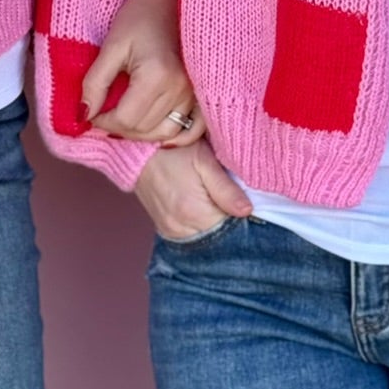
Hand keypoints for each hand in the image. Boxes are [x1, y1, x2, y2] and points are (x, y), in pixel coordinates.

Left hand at [82, 0, 196, 143]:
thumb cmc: (141, 15)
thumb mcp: (112, 45)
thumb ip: (95, 82)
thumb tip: (83, 115)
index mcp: (157, 76)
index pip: (125, 121)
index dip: (102, 120)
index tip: (92, 110)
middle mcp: (181, 89)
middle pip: (144, 130)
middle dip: (118, 127)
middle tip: (105, 111)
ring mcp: (195, 93)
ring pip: (164, 134)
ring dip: (140, 133)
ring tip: (126, 116)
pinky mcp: (202, 94)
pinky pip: (191, 130)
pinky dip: (172, 136)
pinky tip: (155, 129)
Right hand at [135, 139, 253, 240]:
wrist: (138, 150)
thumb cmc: (174, 149)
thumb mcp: (204, 160)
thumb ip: (225, 188)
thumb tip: (247, 211)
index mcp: (194, 212)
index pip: (232, 230)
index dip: (245, 219)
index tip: (251, 205)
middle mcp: (180, 228)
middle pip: (219, 239)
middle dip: (232, 224)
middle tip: (238, 203)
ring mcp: (171, 232)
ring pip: (206, 240)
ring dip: (218, 226)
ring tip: (222, 204)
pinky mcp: (166, 230)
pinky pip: (192, 237)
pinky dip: (204, 228)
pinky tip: (208, 210)